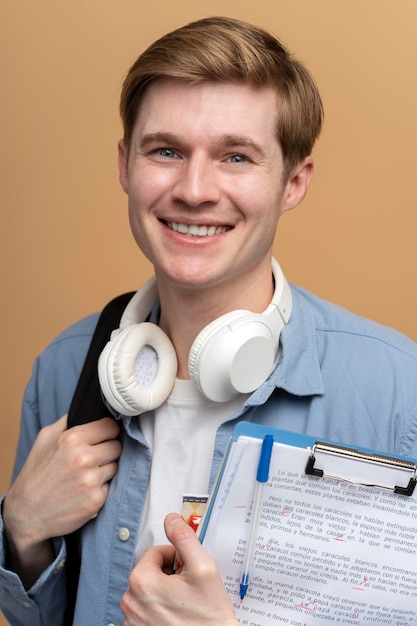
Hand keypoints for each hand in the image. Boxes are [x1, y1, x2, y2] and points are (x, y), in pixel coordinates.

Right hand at [3, 415, 120, 585]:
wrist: (26, 514)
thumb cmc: (35, 475)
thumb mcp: (45, 439)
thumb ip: (68, 422)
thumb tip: (87, 411)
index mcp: (72, 439)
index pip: (110, 426)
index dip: (107, 432)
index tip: (103, 437)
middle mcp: (84, 458)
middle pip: (117, 446)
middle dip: (107, 451)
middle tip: (92, 458)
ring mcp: (91, 480)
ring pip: (116, 466)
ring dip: (105, 469)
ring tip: (85, 475)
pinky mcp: (96, 500)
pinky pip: (110, 486)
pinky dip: (100, 488)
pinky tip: (84, 490)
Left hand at [121, 513, 239, 625]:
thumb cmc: (208, 618)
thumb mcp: (203, 568)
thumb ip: (184, 538)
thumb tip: (171, 519)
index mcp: (142, 581)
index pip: (155, 552)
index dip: (176, 557)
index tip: (188, 570)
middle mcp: (130, 602)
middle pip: (150, 572)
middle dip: (169, 575)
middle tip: (189, 589)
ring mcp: (131, 621)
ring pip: (148, 591)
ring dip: (164, 593)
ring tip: (183, 605)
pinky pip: (145, 610)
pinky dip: (159, 610)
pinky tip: (176, 616)